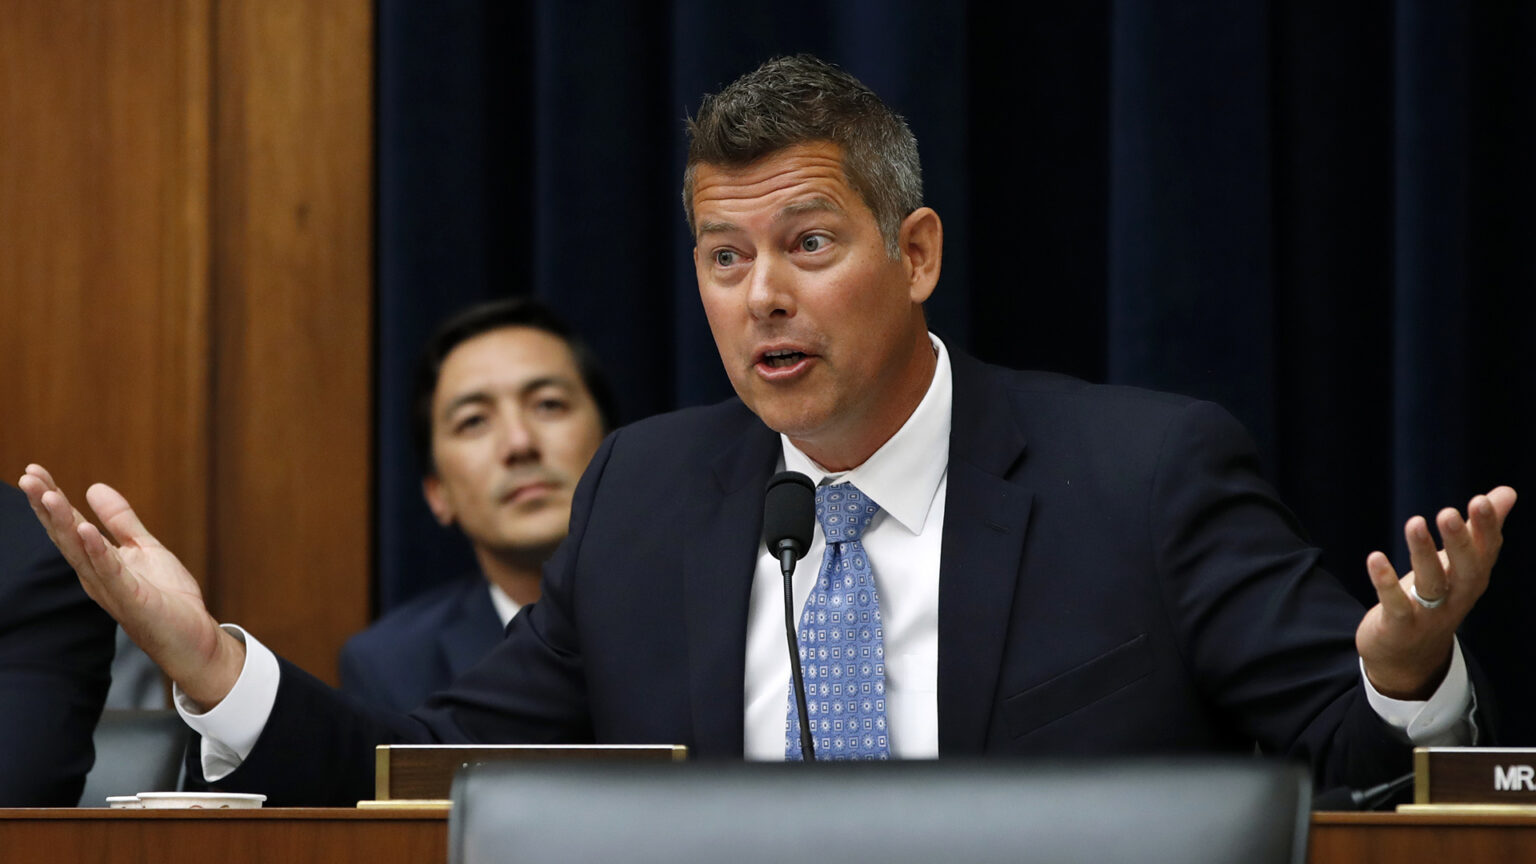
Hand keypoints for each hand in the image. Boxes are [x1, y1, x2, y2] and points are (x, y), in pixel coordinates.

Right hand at [16, 465, 244, 708]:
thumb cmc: (167, 598)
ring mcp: (111, 588)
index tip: (33, 470)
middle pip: (65, 535)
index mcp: (97, 561)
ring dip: (63, 522)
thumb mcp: (144, 548)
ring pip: (80, 551)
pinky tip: (86, 529)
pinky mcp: (132, 599)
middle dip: (46, 506)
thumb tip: (94, 487)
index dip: (51, 498)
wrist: (193, 638)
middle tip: (27, 476)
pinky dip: (97, 551)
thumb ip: (120, 521)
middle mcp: (95, 574)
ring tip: (48, 494)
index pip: (68, 525)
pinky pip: (111, 572)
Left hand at [1357, 486, 1515, 699]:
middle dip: (1459, 541)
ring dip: (1422, 553)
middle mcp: (1457, 596)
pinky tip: (1374, 557)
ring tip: (1414, 522)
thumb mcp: (1460, 564)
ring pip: (1431, 584)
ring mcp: (1429, 614)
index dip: (1486, 528)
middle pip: (1465, 569)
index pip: (1486, 551)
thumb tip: (1507, 492)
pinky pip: (1395, 605)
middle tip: (1448, 512)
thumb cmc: (1437, 598)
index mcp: (1472, 578)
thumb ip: (1481, 529)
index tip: (1482, 500)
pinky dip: (1385, 582)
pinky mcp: (1399, 626)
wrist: (1410, 656)